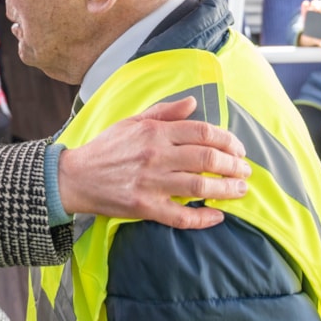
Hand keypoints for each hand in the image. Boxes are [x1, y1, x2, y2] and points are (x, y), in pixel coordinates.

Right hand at [58, 96, 251, 228]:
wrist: (75, 177)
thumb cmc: (105, 148)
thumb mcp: (133, 121)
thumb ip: (165, 112)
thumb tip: (194, 103)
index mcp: (155, 132)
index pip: (202, 132)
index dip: (227, 140)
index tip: (238, 148)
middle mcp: (156, 156)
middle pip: (206, 158)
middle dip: (233, 165)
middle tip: (245, 171)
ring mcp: (151, 183)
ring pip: (199, 186)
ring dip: (226, 189)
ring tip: (240, 190)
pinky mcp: (144, 207)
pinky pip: (180, 216)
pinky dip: (203, 217)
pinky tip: (217, 216)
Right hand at [298, 0, 320, 46]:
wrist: (308, 36)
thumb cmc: (317, 36)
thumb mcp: (320, 40)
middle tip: (320, 8)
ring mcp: (312, 10)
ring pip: (315, 3)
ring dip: (315, 3)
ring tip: (313, 7)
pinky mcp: (304, 11)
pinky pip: (305, 6)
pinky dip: (305, 4)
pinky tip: (305, 4)